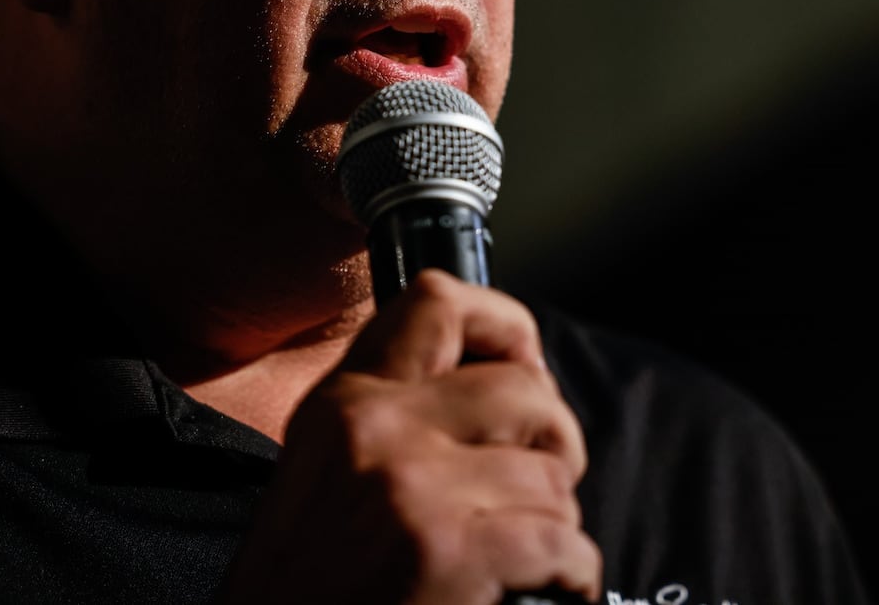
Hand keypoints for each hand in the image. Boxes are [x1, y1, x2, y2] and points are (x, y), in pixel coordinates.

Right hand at [218, 269, 602, 604]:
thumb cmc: (307, 589)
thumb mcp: (324, 475)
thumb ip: (394, 421)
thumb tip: (504, 386)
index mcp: (342, 403)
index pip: (438, 303)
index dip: (506, 327)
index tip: (526, 371)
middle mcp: (376, 429)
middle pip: (526, 391)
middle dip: (554, 444)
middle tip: (535, 489)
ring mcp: (412, 488)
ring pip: (552, 479)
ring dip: (554, 525)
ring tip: (515, 556)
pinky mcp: (449, 553)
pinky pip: (565, 543)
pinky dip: (571, 576)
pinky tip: (544, 591)